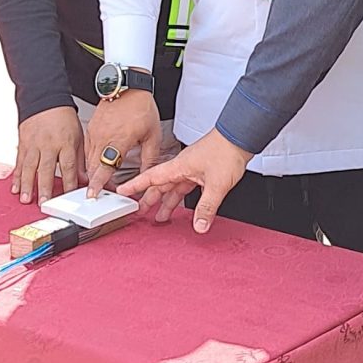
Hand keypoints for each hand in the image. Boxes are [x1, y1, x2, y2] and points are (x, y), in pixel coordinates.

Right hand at [13, 106, 83, 204]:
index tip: (68, 197)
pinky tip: (15, 187)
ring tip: (26, 199)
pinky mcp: (23, 143)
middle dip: (44, 187)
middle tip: (44, 202)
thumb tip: (83, 178)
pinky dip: (16, 176)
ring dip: (27, 185)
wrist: (45, 99)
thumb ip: (79, 159)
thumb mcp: (78, 135)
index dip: (68, 183)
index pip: (68, 166)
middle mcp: (48, 144)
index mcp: (65, 142)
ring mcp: (34, 144)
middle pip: (46, 169)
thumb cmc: (63, 118)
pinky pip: (19, 162)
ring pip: (29, 167)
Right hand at [84, 90, 161, 193]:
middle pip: (93, 168)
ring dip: (92, 173)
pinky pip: (86, 150)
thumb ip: (150, 158)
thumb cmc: (140, 106)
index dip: (98, 184)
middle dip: (95, 183)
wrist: (128, 86)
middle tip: (101, 194)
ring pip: (88, 160)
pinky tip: (97, 164)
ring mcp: (95, 133)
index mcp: (119, 141)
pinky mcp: (91, 128)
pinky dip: (90, 160)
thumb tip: (148, 175)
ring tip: (100, 181)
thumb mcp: (153, 135)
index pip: (104, 168)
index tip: (92, 195)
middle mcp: (103, 138)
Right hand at [125, 127, 248, 231]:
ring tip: (161, 215)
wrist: (240, 137)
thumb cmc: (225, 151)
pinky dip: (182, 197)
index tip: (122, 191)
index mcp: (178, 167)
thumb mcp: (216, 184)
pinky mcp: (202, 171)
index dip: (135, 185)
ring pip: (173, 187)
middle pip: (160, 185)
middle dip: (149, 199)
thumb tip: (199, 225)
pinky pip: (186, 186)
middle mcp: (182, 167)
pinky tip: (185, 207)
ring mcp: (192, 169)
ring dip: (166, 201)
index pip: (151, 177)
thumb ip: (207, 207)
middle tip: (140, 211)